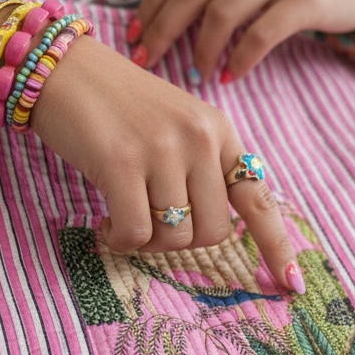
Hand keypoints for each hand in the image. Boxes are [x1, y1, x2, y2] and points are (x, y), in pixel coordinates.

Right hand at [30, 35, 300, 289]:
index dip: (277, 245)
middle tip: (148, 223)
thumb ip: (201, 167)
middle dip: (181, 241)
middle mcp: (200, 138)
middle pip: (213, 231)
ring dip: (147, 242)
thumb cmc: (117, 107)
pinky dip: (119, 239)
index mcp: (219, 130)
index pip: (258, 197)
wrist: (62, 70)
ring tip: (123, 217)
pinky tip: (103, 222)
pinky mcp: (122, 163)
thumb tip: (213, 228)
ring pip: (175, 237)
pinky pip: (136, 233)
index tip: (292, 285)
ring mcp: (163, 149)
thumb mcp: (177, 125)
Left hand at [129, 0, 354, 82]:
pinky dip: (240, 60)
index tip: (134, 36)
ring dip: (201, 50)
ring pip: (221, 14)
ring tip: (195, 73)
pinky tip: (231, 75)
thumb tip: (164, 12)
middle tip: (146, 60)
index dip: (152, 4)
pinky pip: (260, 35)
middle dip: (162, 29)